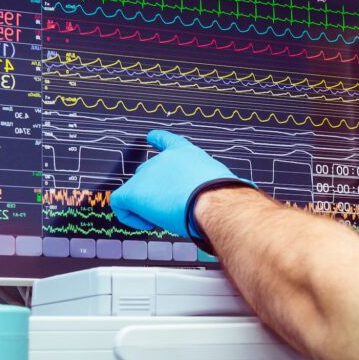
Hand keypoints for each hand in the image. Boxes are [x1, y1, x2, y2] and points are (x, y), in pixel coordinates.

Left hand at [110, 130, 246, 236]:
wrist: (213, 200)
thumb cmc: (222, 194)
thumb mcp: (221, 182)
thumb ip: (215, 184)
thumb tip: (237, 192)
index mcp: (186, 153)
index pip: (167, 141)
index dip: (158, 140)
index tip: (151, 137)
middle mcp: (164, 158)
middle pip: (148, 171)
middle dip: (156, 189)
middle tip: (172, 207)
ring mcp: (147, 173)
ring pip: (137, 188)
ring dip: (148, 204)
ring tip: (165, 217)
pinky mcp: (134, 191)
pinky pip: (121, 203)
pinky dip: (131, 216)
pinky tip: (148, 222)